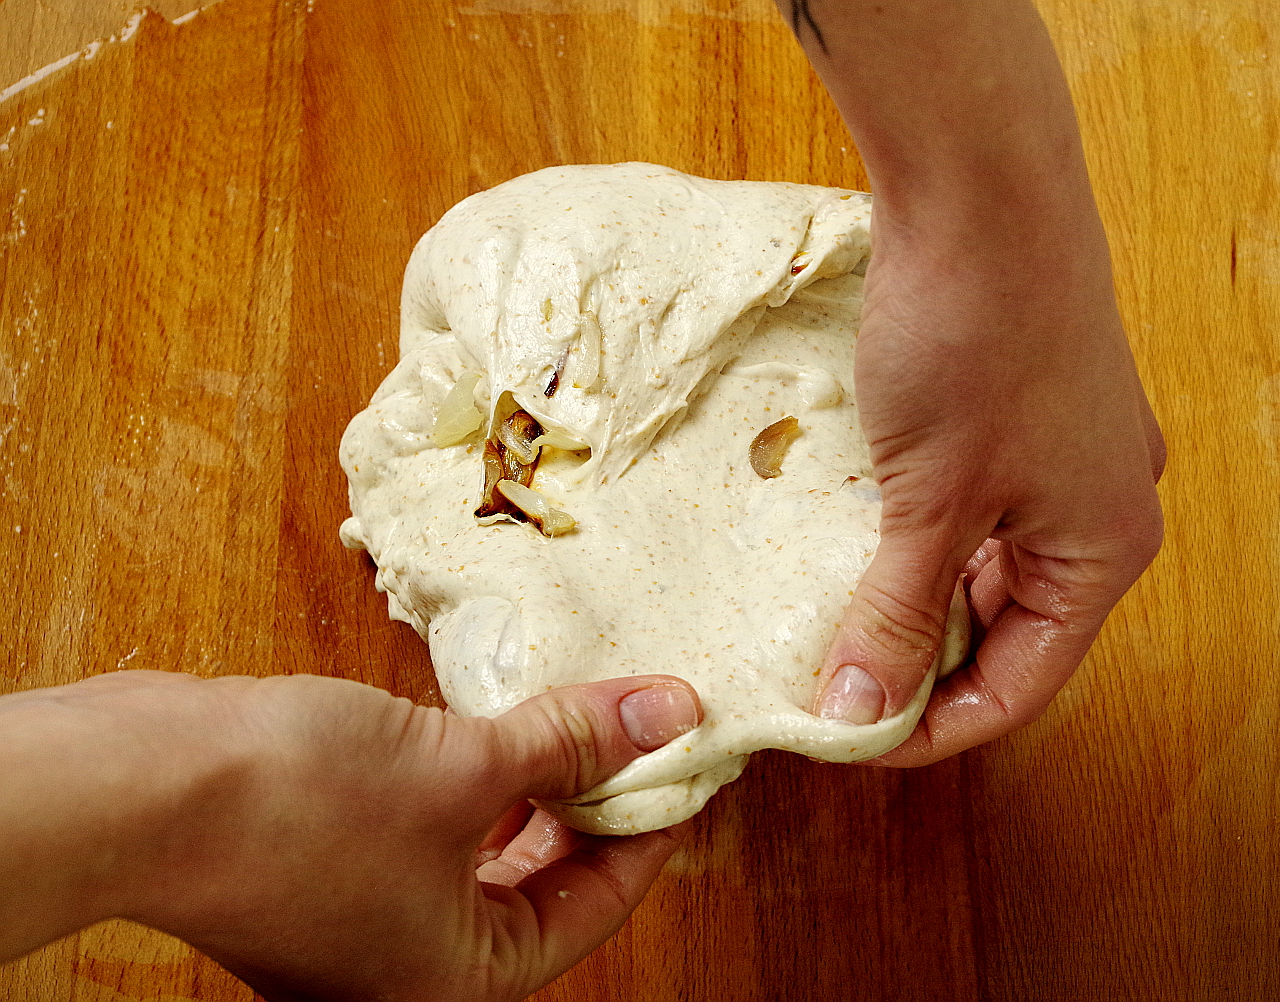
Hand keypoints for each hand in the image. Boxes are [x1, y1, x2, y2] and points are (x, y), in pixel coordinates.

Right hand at [1, 669, 700, 1000]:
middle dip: (594, 800)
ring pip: (490, 850)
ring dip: (537, 782)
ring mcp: (372, 919)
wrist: (140, 785)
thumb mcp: (465, 765)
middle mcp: (419, 964)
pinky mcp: (334, 865)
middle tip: (638, 729)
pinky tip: (498, 722)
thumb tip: (669, 714)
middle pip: (545, 882)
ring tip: (578, 715)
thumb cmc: (297, 806)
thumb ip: (573, 741)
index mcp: (464, 976)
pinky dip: (477, 778)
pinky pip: (436, 825)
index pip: (598, 906)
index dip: (651, 826)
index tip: (684, 759)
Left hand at [813, 200, 1164, 763]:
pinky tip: (859, 548)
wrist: (983, 185)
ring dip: (917, 601)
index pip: (1022, 683)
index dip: (934, 726)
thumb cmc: (973, 343)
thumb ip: (896, 611)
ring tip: (834, 625)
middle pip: (1010, 631)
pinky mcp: (1027, 414)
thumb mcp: (930, 498)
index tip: (847, 737)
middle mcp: (1102, 511)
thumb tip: (859, 711)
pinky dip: (923, 541)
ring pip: (989, 571)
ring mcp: (1069, 458)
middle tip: (831, 685)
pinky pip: (979, 512)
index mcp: (1106, 549)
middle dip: (921, 664)